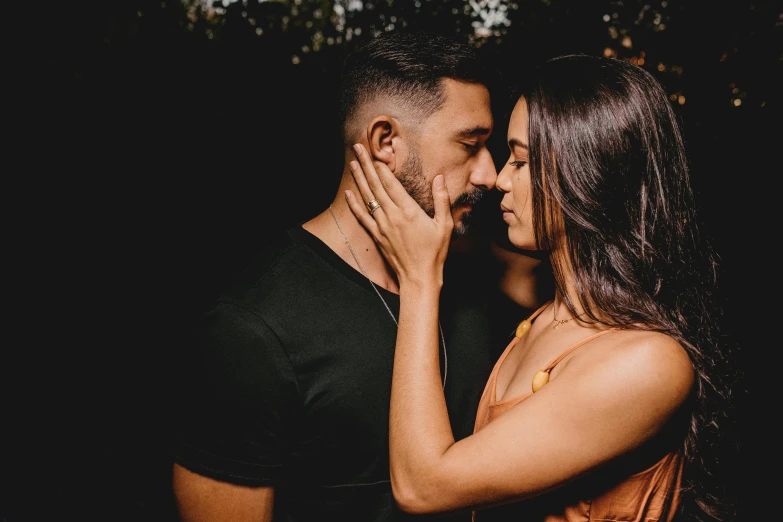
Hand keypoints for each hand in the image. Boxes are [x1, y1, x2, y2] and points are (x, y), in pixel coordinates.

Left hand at [345, 143, 453, 288]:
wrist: (419, 277)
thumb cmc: (435, 252)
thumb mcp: (445, 225)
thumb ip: (442, 199)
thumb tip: (439, 178)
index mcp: (409, 211)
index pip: (391, 183)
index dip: (381, 167)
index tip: (375, 152)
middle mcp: (392, 216)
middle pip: (376, 186)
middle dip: (366, 165)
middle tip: (358, 148)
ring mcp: (382, 226)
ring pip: (367, 198)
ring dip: (359, 179)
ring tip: (352, 163)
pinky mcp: (377, 236)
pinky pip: (362, 217)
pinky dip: (354, 204)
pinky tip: (348, 192)